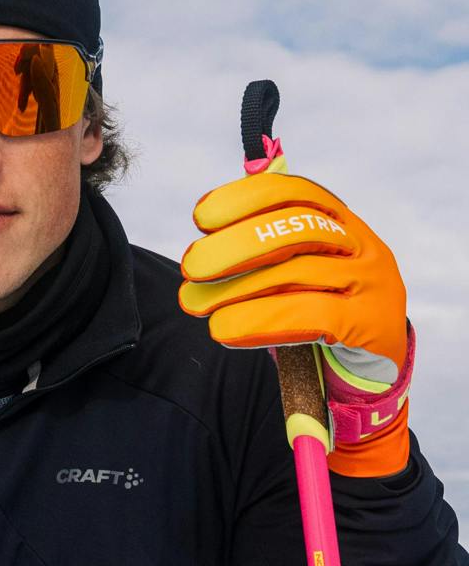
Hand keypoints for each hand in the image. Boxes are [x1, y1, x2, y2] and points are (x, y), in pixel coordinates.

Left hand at [177, 170, 411, 475]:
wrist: (374, 373)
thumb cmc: (324, 315)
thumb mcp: (297, 274)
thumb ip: (265, 248)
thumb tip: (208, 227)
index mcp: (343, 223)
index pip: (295, 193)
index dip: (245, 199)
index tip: (201, 217)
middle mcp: (362, 246)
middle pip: (295, 230)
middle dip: (234, 245)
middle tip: (191, 266)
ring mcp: (372, 284)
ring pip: (297, 274)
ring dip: (236, 288)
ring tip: (196, 303)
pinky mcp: (371, 325)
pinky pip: (308, 316)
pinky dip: (259, 320)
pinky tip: (225, 329)